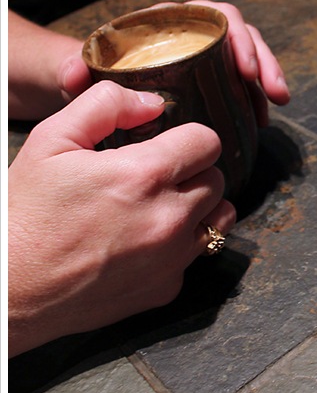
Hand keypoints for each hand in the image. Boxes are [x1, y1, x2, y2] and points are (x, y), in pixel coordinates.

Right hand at [8, 81, 235, 356]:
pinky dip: (181, 245)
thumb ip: (106, 106)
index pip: (208, 141)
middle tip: (155, 178)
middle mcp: (169, 218)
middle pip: (216, 178)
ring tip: (160, 207)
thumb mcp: (51, 141)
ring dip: (199, 207)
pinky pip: (195, 255)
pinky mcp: (167, 288)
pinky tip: (145, 243)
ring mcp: (172, 258)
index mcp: (144, 175)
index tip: (168, 145)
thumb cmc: (25, 212)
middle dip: (192, 171)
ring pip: (220, 217)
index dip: (188, 138)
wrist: (9, 289)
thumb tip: (153, 103)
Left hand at [9, 1, 289, 123]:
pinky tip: (260, 119)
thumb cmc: (89, 72)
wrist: (90, 85)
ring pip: (245, 57)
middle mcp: (189, 36)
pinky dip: (254, 98)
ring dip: (267, 78)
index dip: (235, 38)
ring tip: (277, 104)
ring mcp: (202, 59)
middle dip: (262, 60)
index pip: (210, 17)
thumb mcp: (80, 69)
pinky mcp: (208, 81)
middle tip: (275, 92)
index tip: (244, 70)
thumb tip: (77, 72)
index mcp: (168, 24)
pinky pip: (239, 83)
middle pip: (238, 34)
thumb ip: (76, 69)